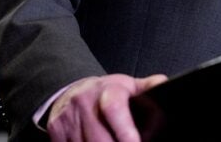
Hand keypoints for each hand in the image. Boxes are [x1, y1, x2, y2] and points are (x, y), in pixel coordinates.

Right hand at [46, 73, 166, 141]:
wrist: (71, 92)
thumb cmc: (106, 94)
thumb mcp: (127, 87)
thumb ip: (147, 89)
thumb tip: (164, 84)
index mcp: (107, 91)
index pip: (115, 109)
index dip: (126, 131)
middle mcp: (84, 103)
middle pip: (100, 139)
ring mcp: (68, 118)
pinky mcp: (56, 131)